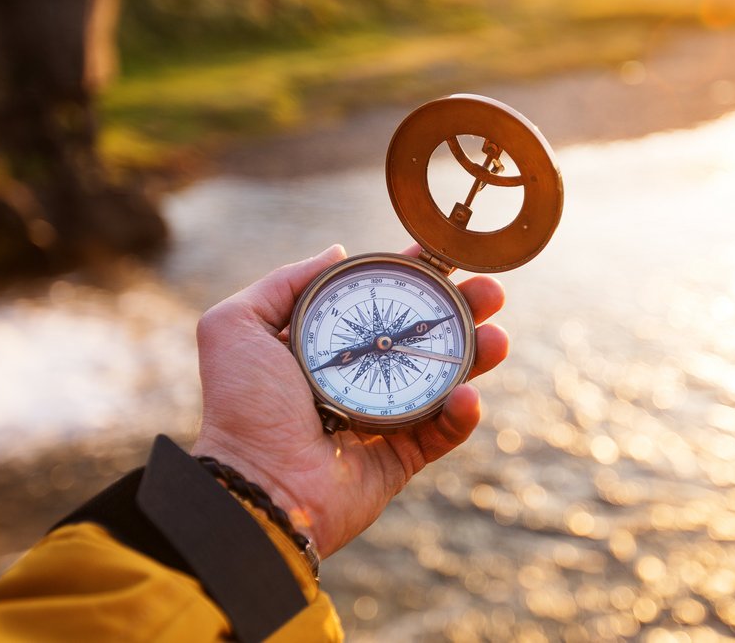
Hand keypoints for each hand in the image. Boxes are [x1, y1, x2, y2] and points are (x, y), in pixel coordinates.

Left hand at [190, 244, 508, 556]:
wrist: (257, 483)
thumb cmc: (243, 406)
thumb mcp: (237, 325)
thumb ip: (285, 282)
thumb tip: (338, 252)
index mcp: (325, 346)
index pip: (381, 303)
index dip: (415, 278)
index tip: (445, 256)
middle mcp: (358, 378)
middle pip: (422, 337)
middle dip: (462, 312)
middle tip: (491, 293)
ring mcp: (383, 419)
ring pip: (443, 381)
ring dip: (477, 356)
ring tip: (498, 338)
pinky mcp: (400, 459)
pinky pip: (442, 432)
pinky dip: (461, 414)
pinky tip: (467, 395)